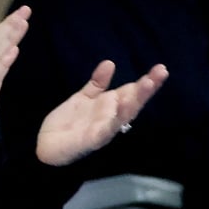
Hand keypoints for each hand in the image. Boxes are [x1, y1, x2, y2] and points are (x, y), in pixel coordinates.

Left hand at [36, 60, 169, 165]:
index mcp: (110, 106)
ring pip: (124, 114)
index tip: (160, 68)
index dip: (146, 81)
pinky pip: (105, 129)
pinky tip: (120, 108)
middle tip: (162, 72)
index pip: (131, 91)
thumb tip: (110, 63)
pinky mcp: (93, 140)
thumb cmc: (68, 123)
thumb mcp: (83, 98)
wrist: (47, 146)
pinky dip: (113, 120)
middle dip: (147, 88)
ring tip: (147, 84)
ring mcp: (104, 129)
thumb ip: (97, 83)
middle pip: (133, 101)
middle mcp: (112, 117)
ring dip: (136, 100)